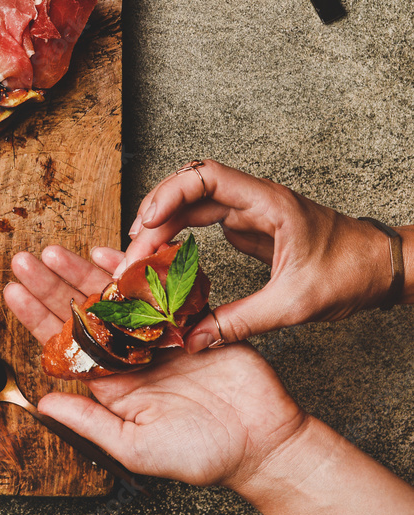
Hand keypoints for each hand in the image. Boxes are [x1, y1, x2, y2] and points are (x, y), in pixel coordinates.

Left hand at [3, 245, 307, 488]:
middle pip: (81, 313)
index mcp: (111, 384)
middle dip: (51, 285)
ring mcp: (155, 335)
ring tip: (53, 251)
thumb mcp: (137, 447)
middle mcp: (128, 355)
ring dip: (82, 272)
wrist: (263, 443)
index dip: (37, 317)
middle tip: (22, 260)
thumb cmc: (201, 455)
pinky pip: (154, 290)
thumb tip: (42, 405)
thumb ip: (90, 424)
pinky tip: (106, 253)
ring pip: (111, 296)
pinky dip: (132, 271)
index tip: (12, 291)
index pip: (64, 344)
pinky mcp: (185, 320)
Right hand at [109, 160, 395, 351]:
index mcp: (267, 202)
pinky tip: (162, 256)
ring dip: (162, 226)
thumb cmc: (349, 272)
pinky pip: (202, 222)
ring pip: (191, 206)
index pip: (207, 176)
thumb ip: (242, 321)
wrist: (380, 269)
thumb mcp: (294, 303)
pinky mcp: (248, 227)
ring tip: (138, 255)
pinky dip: (177, 235)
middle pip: (188, 191)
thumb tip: (196, 338)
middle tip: (133, 253)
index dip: (171, 193)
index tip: (148, 221)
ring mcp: (249, 211)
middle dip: (155, 217)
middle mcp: (253, 199)